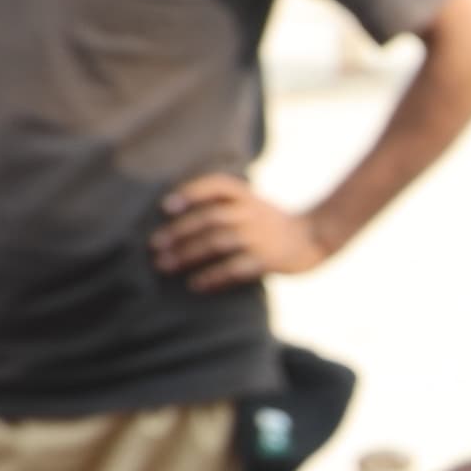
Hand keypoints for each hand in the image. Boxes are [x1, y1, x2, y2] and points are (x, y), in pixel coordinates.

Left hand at [152, 175, 335, 291]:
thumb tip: (172, 215)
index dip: (191, 193)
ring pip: (218, 242)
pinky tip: (196, 284)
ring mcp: (262, 237)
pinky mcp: (269, 261)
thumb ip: (221, 204)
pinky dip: (214, 277)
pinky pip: (236, 269)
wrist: (317, 237)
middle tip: (154, 247)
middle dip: (179, 232)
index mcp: (247, 196)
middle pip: (210, 218)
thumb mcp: (251, 203)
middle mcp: (253, 213)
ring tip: (164, 265)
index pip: (217, 186)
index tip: (166, 207)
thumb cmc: (272, 223)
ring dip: (188, 254)